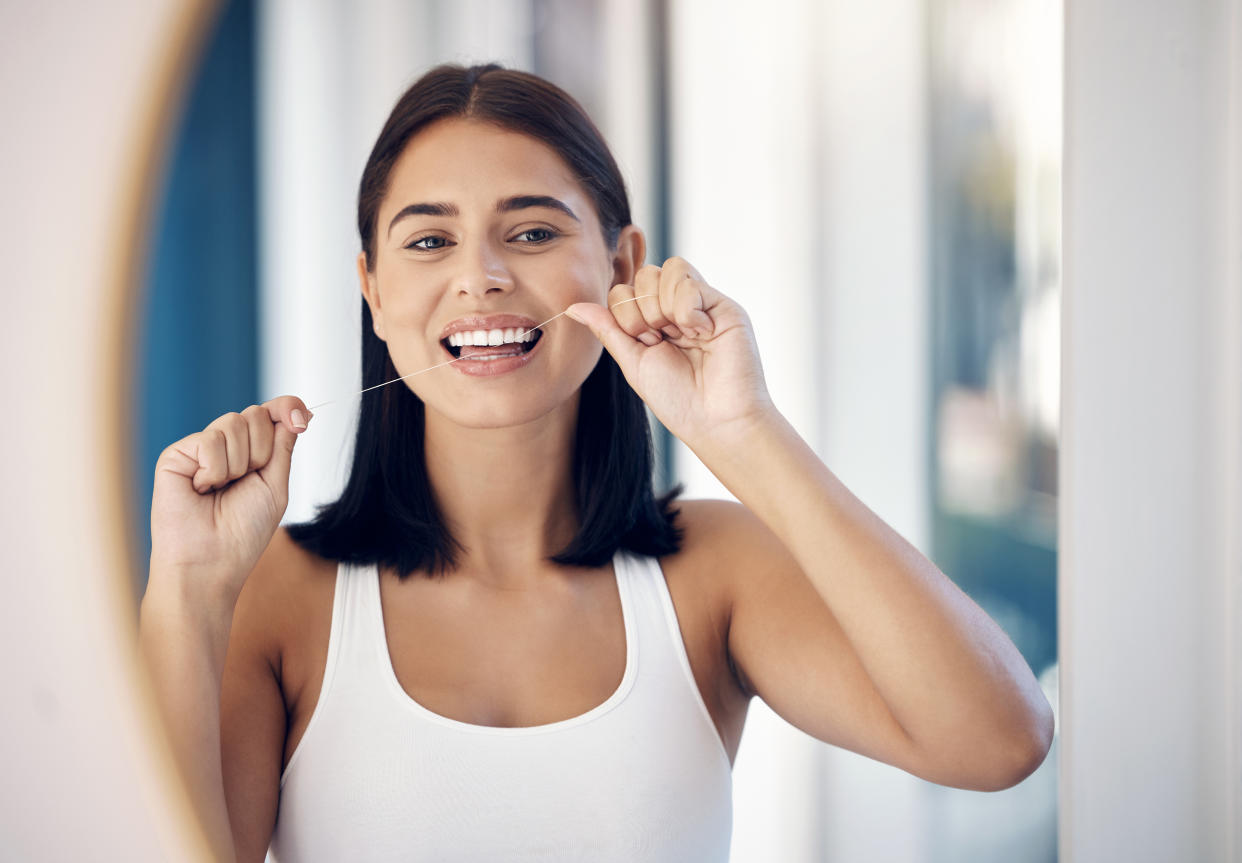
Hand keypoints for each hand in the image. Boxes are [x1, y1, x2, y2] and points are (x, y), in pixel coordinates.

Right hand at [149, 396, 310, 604]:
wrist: (210, 563)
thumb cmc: (242, 533)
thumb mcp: (275, 485)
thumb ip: (283, 446)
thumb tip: (298, 411)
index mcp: (251, 454)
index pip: (271, 414)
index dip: (287, 407)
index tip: (300, 419)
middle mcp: (226, 447)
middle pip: (256, 414)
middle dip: (262, 450)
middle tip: (244, 482)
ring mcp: (200, 449)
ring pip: (234, 422)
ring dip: (238, 463)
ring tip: (220, 489)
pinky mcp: (176, 454)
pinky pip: (210, 439)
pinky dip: (215, 469)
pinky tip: (201, 489)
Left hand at [566, 257, 772, 449]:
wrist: (715, 420)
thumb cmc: (678, 399)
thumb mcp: (632, 362)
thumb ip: (608, 329)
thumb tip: (572, 307)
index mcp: (654, 322)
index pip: (624, 290)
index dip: (625, 314)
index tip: (645, 344)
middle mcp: (677, 309)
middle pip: (643, 275)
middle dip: (642, 310)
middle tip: (660, 340)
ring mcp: (701, 304)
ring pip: (666, 269)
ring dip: (662, 306)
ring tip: (680, 336)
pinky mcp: (723, 305)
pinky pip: (689, 279)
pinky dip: (685, 307)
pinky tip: (701, 332)